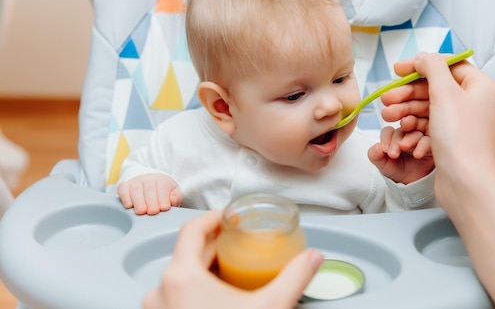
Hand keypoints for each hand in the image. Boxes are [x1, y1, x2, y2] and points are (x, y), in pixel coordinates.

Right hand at [117, 174, 182, 214]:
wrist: (149, 181)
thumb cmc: (162, 190)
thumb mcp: (173, 192)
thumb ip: (176, 197)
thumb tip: (173, 200)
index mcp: (162, 180)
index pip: (163, 188)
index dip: (163, 198)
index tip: (164, 207)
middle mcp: (148, 179)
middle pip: (149, 190)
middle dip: (151, 201)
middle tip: (153, 211)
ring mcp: (135, 182)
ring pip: (136, 190)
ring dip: (138, 201)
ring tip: (141, 211)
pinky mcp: (124, 186)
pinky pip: (123, 189)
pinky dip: (125, 197)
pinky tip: (129, 205)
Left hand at [143, 211, 324, 308]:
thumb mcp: (270, 308)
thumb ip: (294, 278)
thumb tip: (312, 258)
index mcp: (181, 276)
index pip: (192, 230)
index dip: (213, 217)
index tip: (228, 217)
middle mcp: (160, 290)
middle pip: (189, 253)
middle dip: (216, 247)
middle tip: (240, 246)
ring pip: (182, 276)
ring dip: (206, 270)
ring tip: (231, 273)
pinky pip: (176, 296)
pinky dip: (196, 290)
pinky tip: (217, 298)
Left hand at [368, 122, 433, 183]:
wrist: (410, 183)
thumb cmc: (396, 170)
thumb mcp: (382, 164)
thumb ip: (375, 154)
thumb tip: (377, 147)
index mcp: (394, 136)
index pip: (389, 131)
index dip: (386, 139)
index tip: (385, 151)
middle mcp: (407, 134)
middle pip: (403, 127)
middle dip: (397, 137)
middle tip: (393, 152)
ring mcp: (420, 138)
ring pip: (416, 132)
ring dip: (410, 139)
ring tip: (404, 148)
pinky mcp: (431, 145)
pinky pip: (429, 141)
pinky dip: (423, 145)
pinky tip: (417, 154)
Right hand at [380, 53, 494, 209]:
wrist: (466, 183)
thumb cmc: (459, 137)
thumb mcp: (444, 93)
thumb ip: (432, 67)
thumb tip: (424, 57)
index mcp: (485, 87)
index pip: (450, 65)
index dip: (422, 65)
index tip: (398, 70)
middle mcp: (481, 103)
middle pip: (439, 88)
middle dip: (408, 92)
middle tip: (387, 98)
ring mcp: (470, 124)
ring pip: (434, 108)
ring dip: (408, 109)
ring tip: (387, 115)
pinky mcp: (460, 141)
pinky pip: (436, 125)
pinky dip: (418, 125)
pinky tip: (402, 130)